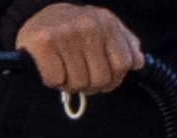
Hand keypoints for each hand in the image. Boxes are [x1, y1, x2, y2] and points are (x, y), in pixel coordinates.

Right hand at [16, 4, 142, 93]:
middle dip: (91, 85)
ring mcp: (66, 34)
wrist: (38, 14)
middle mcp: (88, 26)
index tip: (102, 76)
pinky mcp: (44, 43)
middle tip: (80, 74)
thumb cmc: (77, 28)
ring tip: (65, 69)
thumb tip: (138, 62)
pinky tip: (51, 67)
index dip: (113, 78)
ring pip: (78, 83)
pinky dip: (53, 81)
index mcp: (107, 23)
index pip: (123, 65)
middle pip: (101, 79)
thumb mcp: (106, 28)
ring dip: (70, 84)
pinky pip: (56, 80)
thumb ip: (126, 45)